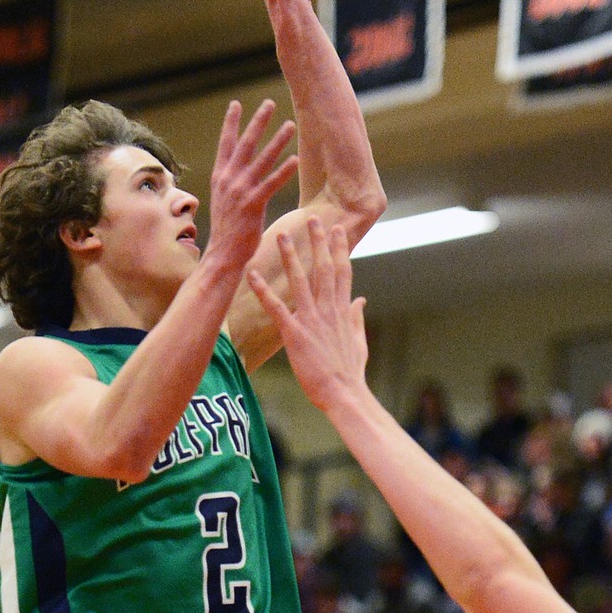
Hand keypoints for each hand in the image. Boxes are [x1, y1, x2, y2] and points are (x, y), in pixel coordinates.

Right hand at [206, 98, 297, 274]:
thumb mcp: (224, 203)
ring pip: (262, 160)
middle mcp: (228, 180)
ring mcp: (240, 192)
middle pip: (246, 144)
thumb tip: (237, 177)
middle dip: (258, 122)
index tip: (236, 104)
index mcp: (220, 178)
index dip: (231, 123)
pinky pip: (271, 184)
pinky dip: (283, 171)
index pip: (226, 144)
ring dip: (277, 141)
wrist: (221, 255)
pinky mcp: (253, 205)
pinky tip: (295, 160)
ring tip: (290, 124)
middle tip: (269, 103)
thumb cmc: (227, 232)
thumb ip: (230, 186)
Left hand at [247, 217, 366, 410]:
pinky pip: (276, 307)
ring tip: (280, 235)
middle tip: (312, 218)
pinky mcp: (295, 334)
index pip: (342, 272)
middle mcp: (328, 310)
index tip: (337, 229)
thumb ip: (357, 317)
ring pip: (300, 281)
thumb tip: (361, 300)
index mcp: (342, 310)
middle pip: (323, 268)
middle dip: (318, 242)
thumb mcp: (359, 341)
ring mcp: (312, 320)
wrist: (344, 394)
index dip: (339, 248)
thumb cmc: (350, 372)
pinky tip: (250, 275)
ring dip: (290, 257)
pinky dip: (263, 290)